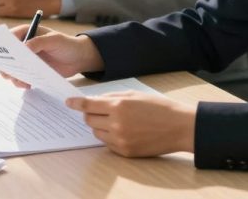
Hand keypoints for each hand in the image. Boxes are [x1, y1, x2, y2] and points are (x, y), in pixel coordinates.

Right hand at [1, 26, 103, 86]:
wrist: (78, 59)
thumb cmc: (67, 44)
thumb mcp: (55, 40)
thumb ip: (40, 42)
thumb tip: (24, 47)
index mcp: (27, 32)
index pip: (10, 37)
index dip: (4, 46)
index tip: (3, 56)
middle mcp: (24, 46)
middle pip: (7, 55)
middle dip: (6, 65)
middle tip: (10, 74)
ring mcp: (26, 59)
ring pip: (11, 68)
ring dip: (13, 76)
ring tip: (23, 83)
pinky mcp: (31, 70)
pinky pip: (20, 77)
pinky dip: (21, 82)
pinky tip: (28, 86)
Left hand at [67, 92, 196, 156]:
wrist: (178, 127)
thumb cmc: (158, 107)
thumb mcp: (134, 95)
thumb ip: (112, 97)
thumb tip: (94, 100)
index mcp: (118, 106)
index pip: (88, 105)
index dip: (76, 103)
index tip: (68, 102)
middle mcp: (116, 124)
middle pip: (89, 120)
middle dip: (90, 114)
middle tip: (99, 110)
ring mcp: (120, 140)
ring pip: (96, 132)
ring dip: (100, 125)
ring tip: (115, 121)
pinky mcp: (125, 152)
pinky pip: (107, 143)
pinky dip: (109, 136)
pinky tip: (123, 130)